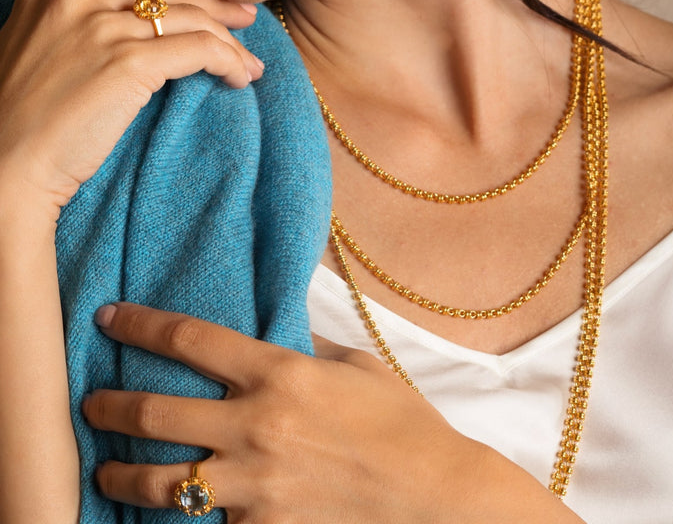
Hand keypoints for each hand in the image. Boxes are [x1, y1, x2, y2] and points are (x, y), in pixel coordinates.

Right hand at [0, 0, 260, 215]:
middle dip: (215, 2)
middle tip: (244, 16)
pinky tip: (239, 77)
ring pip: (191, 19)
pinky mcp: (129, 64)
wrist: (4, 166)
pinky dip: (228, 61)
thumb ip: (74, 25)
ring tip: (249, 61)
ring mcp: (103, 29)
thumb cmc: (20, 121)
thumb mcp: (37, 49)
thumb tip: (127, 30)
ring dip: (230, 40)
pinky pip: (199, 50)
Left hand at [83, 303, 585, 523]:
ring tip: (106, 467)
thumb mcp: (355, 367)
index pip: (191, 339)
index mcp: (281, 373)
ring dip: (121, 472)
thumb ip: (306, 349)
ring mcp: (255, 485)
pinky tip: (177, 507)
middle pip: (155, 411)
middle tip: (91, 401)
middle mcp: (256, 426)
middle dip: (110, 404)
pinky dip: (187, 514)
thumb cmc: (401, 423)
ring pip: (160, 481)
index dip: (142, 323)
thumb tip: (278, 335)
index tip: (110, 316)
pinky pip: (207, 523)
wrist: (434, 494)